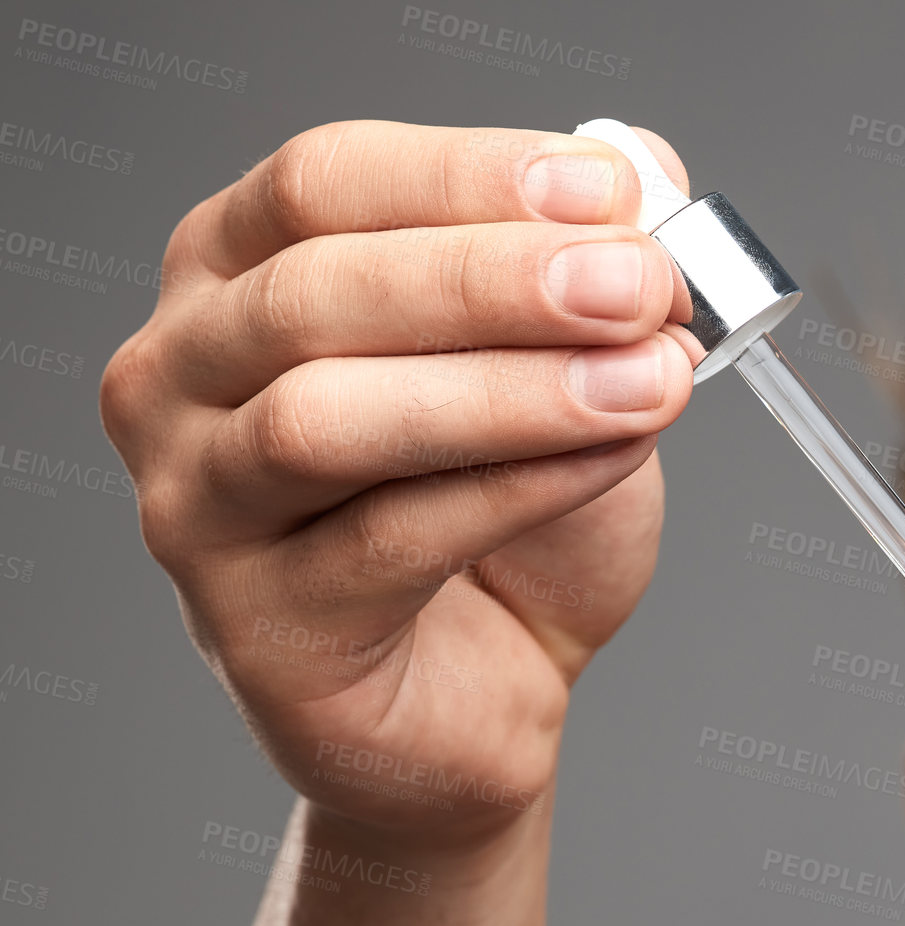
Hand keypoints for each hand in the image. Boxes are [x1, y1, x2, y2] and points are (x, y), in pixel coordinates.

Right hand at [100, 121, 695, 846]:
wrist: (484, 701)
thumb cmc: (501, 534)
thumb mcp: (551, 374)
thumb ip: (576, 273)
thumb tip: (639, 168)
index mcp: (232, 281)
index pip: (322, 184)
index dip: (469, 178)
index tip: (611, 195)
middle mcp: (180, 384)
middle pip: (313, 292)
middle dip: (495, 281)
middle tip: (638, 287)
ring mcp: (196, 511)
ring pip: (328, 420)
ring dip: (508, 391)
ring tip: (647, 380)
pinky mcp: (255, 630)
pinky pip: (385, 542)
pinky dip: (517, 490)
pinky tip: (613, 457)